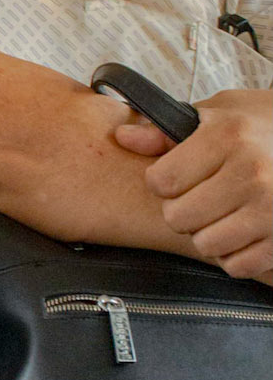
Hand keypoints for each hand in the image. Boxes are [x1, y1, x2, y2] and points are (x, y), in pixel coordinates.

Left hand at [113, 89, 271, 277]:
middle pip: (178, 217)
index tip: (177, 175)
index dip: (161, 181)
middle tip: (202, 195)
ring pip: (205, 245)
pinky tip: (244, 231)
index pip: (162, 181)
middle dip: (182, 209)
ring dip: (208, 234)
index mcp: (228, 137)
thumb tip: (123, 139)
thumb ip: (166, 133)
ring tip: (224, 212)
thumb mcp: (216, 114)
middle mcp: (252, 173)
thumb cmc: (258, 126)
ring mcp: (271, 209)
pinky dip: (235, 254)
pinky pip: (237, 266)